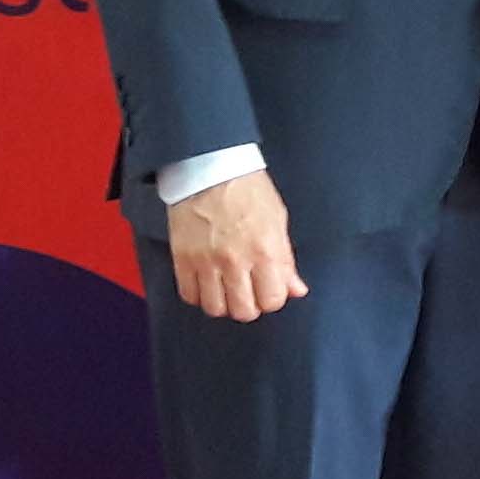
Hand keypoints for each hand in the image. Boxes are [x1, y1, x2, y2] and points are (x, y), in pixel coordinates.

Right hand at [167, 169, 308, 320]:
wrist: (210, 167)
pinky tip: (206, 282)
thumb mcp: (278, 220)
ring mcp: (207, 261)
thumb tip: (296, 289)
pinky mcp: (183, 258)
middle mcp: (236, 260)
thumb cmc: (248, 189)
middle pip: (243, 311)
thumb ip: (286, 260)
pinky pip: (189, 294)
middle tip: (249, 292)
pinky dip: (198, 294)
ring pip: (215, 308)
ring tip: (227, 288)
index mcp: (266, 250)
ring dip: (224, 303)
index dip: (273, 298)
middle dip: (250, 306)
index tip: (269, 290)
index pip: (272, 300)